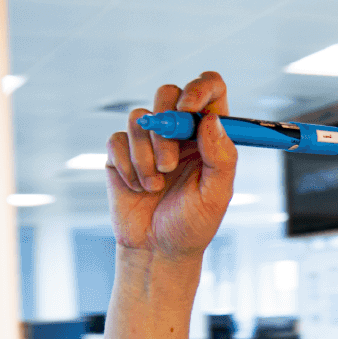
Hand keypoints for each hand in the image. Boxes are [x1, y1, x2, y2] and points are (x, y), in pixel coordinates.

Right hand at [106, 71, 237, 258]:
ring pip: (140, 118)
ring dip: (145, 156)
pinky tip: (136, 188)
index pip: (210, 89)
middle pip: (168, 93)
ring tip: (155, 187)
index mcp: (209, 135)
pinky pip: (116, 140)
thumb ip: (221, 156)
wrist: (156, 250)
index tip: (189, 109)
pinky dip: (127, 166)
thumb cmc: (192, 224)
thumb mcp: (217, 195)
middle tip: (169, 165)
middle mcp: (179, 131)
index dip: (199, 88)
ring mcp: (148, 140)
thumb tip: (211, 119)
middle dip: (166, 130)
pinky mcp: (121, 153)